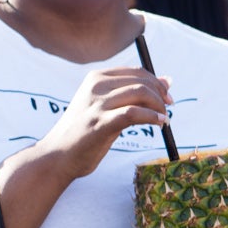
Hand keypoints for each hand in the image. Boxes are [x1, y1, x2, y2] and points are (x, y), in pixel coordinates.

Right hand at [32, 67, 170, 179]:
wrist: (58, 155)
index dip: (157, 84)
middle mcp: (95, 87)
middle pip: (141, 82)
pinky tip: (159, 123)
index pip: (137, 72)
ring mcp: (96, 104)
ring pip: (140, 93)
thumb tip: (168, 80)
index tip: (167, 98)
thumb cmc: (85, 131)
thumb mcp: (109, 107)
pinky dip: (152, 117)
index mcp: (96, 78)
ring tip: (164, 121)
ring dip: (159, 107)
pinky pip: (133, 113)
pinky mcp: (99, 123)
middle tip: (168, 109)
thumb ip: (134, 94)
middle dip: (161, 95)